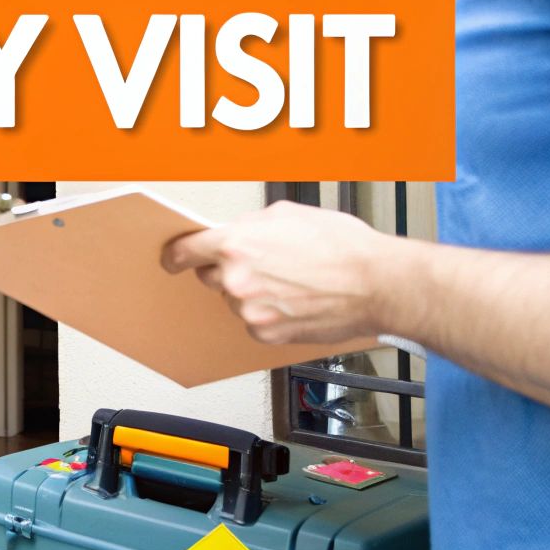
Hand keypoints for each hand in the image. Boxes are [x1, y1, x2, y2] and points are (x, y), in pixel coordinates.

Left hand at [161, 201, 392, 344]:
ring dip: (253, 292)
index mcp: (235, 244)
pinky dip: (269, 313)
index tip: (173, 258)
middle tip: (266, 263)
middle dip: (230, 269)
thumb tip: (238, 231)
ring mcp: (250, 312)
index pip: (185, 251)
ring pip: (236, 300)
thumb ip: (251, 225)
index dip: (177, 254)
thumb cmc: (342, 246)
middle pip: (212, 276)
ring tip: (292, 281)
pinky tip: (296, 299)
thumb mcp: (288, 214)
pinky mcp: (267, 335)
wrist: (376, 284)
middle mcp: (237, 280)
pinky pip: (255, 322)